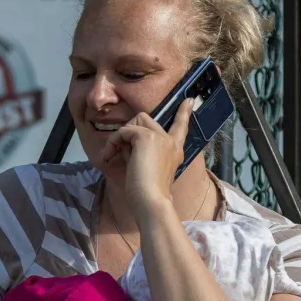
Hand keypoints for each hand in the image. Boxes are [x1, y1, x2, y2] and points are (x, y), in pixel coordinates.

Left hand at [100, 98, 193, 213]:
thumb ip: (140, 151)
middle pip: (146, 118)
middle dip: (129, 130)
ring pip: (135, 121)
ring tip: (113, 154)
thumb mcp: (145, 167)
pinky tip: (111, 155)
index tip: (190, 100)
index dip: (184, 112)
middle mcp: (170, 142)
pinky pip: (125, 131)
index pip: (181, 127)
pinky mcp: (147, 137)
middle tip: (117, 151)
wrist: (151, 200)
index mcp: (175, 151)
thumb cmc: (146, 193)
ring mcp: (160, 138)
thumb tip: (125, 140)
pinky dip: (114, 141)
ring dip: (120, 136)